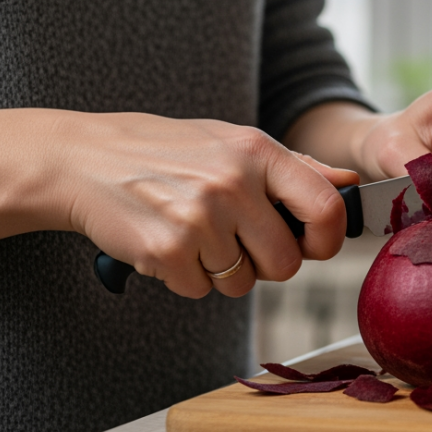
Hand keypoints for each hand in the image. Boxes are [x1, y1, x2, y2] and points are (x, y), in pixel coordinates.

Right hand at [55, 112, 357, 297]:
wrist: (82, 159)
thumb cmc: (165, 151)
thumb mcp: (232, 142)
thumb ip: (294, 167)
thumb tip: (348, 182)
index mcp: (257, 152)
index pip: (325, 207)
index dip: (327, 239)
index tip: (313, 245)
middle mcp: (233, 183)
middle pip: (285, 263)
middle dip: (265, 265)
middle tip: (235, 242)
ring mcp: (199, 218)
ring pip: (240, 282)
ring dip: (220, 271)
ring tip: (192, 233)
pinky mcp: (167, 250)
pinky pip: (200, 290)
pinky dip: (185, 278)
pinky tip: (167, 242)